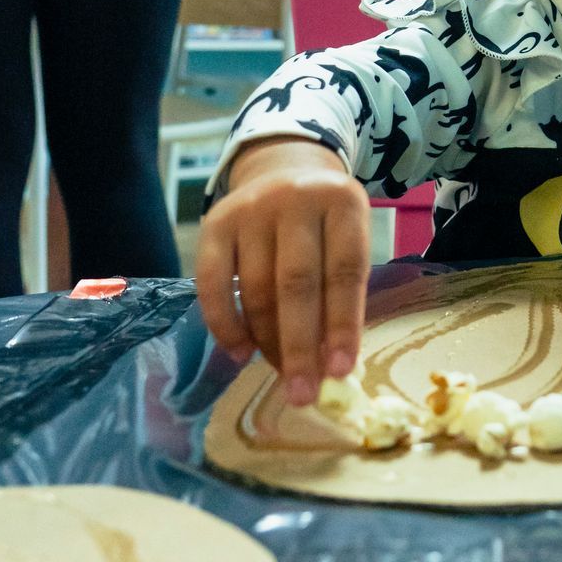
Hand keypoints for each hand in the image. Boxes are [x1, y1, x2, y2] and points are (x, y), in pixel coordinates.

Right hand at [195, 140, 371, 402]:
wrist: (283, 168)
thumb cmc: (324, 221)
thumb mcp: (347, 238)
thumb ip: (341, 291)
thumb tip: (329, 368)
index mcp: (343, 203)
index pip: (346, 271)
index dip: (343, 324)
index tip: (339, 372)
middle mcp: (296, 200)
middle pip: (297, 284)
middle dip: (300, 346)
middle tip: (302, 394)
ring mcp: (252, 208)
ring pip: (256, 288)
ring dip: (267, 341)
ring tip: (278, 374)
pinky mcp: (215, 222)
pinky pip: (213, 284)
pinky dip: (225, 324)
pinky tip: (241, 352)